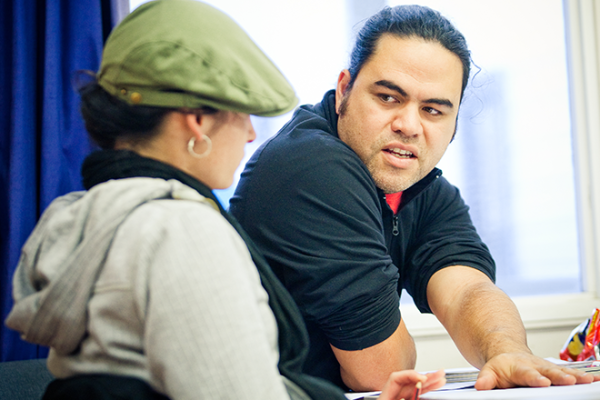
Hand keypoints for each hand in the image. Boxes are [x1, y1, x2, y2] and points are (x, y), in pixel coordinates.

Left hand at [378, 369, 444, 399]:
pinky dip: (426, 392)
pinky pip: (416, 396)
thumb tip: (408, 395)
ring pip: (416, 389)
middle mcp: (392, 396)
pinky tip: (434, 387)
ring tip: (441, 379)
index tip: (422, 378)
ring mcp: (399, 399)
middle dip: (425, 376)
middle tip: (439, 373)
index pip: (396, 377)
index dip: (410, 375)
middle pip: (409, 382)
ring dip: (429, 384)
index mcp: (384, 396)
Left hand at [475, 352, 599, 389]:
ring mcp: (547, 368)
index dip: (535, 378)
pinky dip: (583, 377)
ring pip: (562, 371)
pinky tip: (594, 380)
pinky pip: (571, 374)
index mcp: (518, 367)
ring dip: (575, 376)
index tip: (543, 381)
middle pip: (548, 371)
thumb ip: (487, 379)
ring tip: (588, 381)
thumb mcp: (490, 372)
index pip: (527, 373)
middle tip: (569, 381)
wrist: (509, 354)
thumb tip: (480, 387)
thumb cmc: (501, 368)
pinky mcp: (556, 371)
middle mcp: (535, 366)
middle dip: (559, 376)